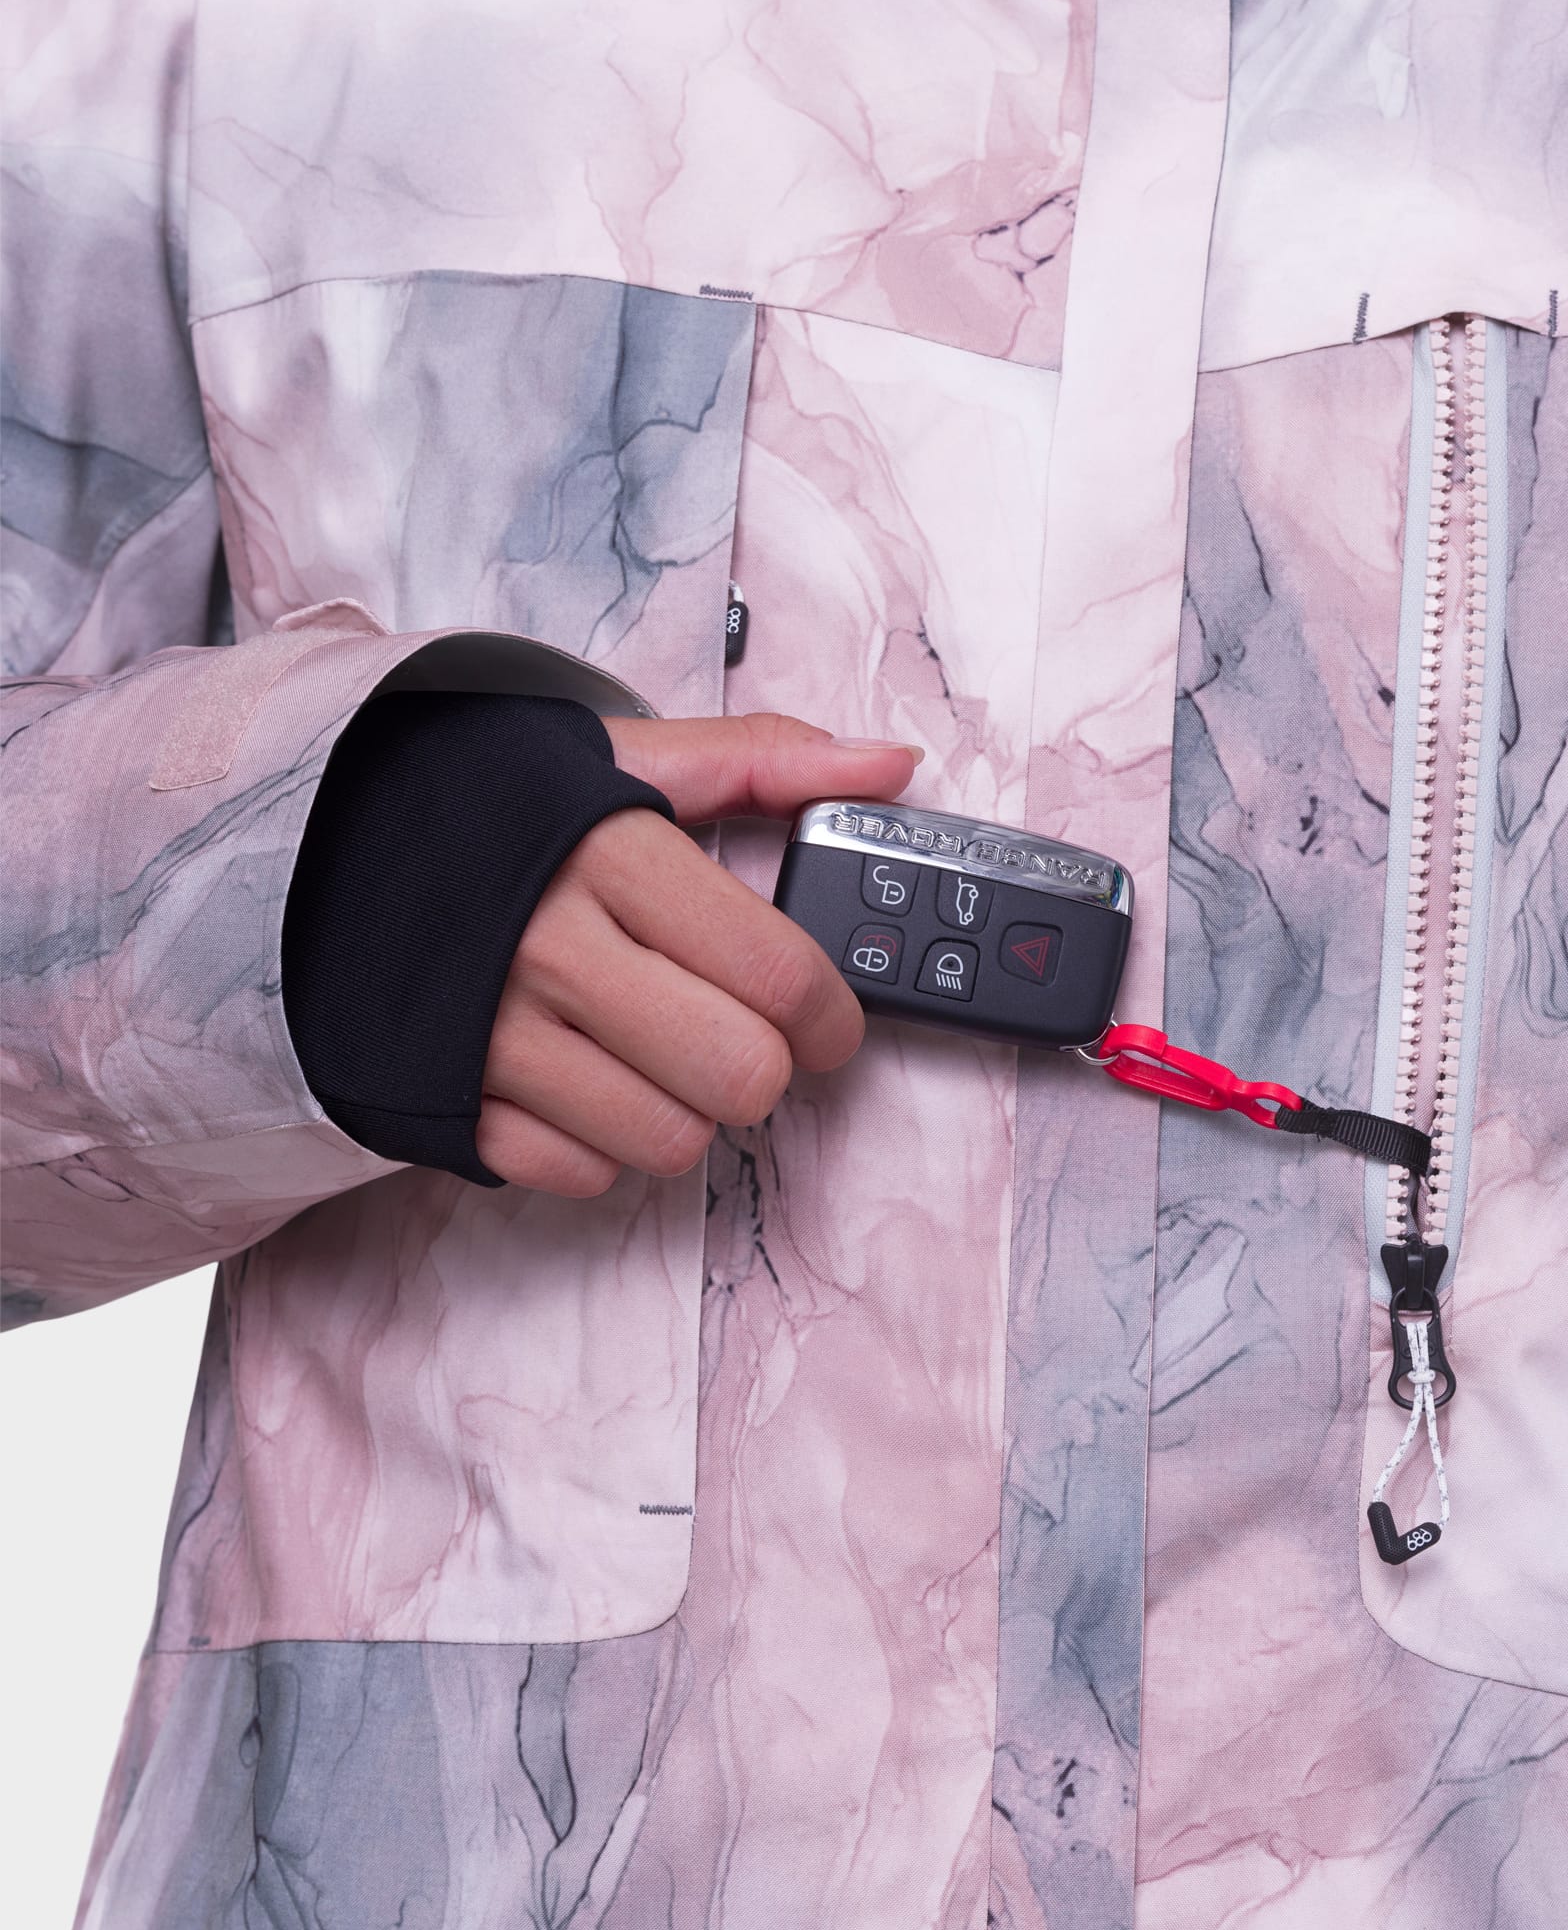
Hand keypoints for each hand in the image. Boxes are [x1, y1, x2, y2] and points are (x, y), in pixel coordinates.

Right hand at [476, 712, 915, 1193]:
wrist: (318, 842)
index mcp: (609, 851)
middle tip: (741, 1039)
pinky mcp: (449, 1100)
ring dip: (685, 1111)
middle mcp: (549, 946)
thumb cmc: (495, 804)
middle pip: (740, 1076)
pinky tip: (581, 1079)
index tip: (827, 1020)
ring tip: (654, 1054)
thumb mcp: (624, 756)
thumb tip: (888, 763)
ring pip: (669, 1141)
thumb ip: (763, 759)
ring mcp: (492, 1033)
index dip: (832, 1015)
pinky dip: (596, 1144)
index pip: (781, 976)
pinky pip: (579, 1172)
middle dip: (763, 1068)